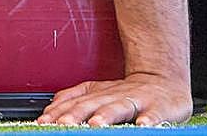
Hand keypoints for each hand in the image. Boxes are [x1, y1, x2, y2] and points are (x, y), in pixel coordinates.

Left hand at [36, 72, 192, 126]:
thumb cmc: (128, 92)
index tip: (43, 122)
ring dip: (106, 115)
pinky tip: (143, 126)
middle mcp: (113, 96)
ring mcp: (135, 100)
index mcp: (97, 93)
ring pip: (119, 107)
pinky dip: (148, 120)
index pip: (72, 103)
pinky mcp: (157, 108)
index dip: (57, 112)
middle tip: (62, 124)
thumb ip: (74, 97)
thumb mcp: (97, 90)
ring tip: (96, 125)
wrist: (164, 81)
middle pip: (91, 104)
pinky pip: (153, 115)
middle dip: (76, 115)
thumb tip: (50, 106)